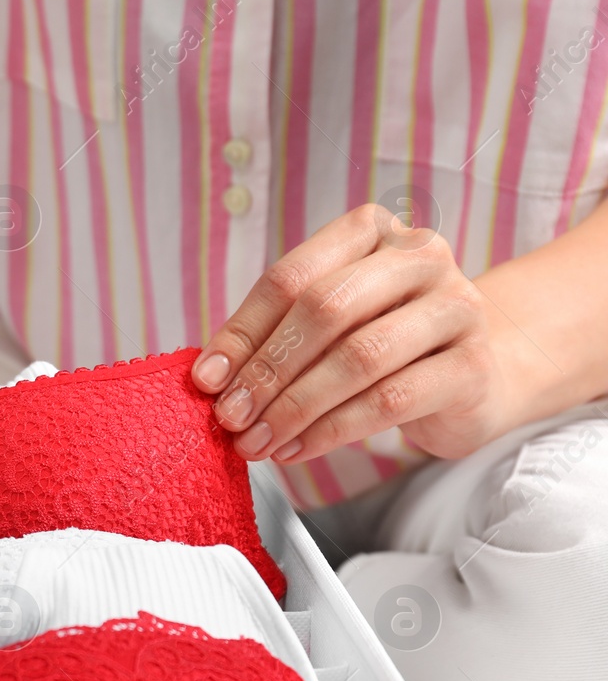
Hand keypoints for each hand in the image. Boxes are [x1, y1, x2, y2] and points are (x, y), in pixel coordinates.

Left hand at [190, 203, 512, 463]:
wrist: (474, 377)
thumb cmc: (385, 345)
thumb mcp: (328, 327)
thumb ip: (275, 337)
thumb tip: (211, 378)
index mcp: (373, 231)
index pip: (291, 278)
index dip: (242, 332)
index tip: (206, 380)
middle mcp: (421, 257)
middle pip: (324, 310)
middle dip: (268, 370)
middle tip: (231, 417)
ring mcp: (455, 308)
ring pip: (357, 358)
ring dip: (295, 407)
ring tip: (257, 441)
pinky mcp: (471, 366)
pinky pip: (389, 401)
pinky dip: (332, 430)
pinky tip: (297, 449)